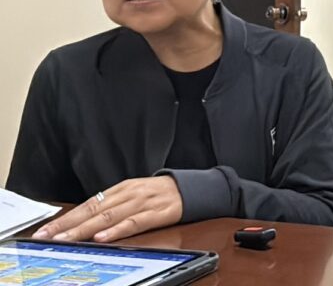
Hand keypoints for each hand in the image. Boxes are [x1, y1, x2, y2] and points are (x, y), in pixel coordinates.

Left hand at [33, 176, 182, 242]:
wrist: (192, 188)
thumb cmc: (160, 194)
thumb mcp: (134, 194)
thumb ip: (112, 206)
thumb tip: (84, 221)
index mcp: (120, 190)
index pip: (87, 205)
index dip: (65, 218)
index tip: (45, 231)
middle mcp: (128, 195)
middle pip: (93, 211)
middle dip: (67, 226)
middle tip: (46, 238)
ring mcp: (142, 203)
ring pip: (108, 217)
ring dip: (84, 230)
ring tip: (66, 240)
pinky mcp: (156, 213)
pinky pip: (134, 223)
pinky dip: (116, 230)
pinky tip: (102, 237)